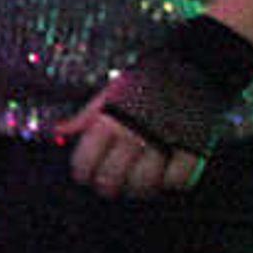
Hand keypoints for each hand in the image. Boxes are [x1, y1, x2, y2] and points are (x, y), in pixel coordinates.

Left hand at [57, 83, 205, 200]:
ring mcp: (165, 141)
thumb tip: (58, 132)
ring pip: (143, 184)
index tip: (86, 175)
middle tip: (112, 184)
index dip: (82, 173)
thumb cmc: (148, 80)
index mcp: (110, 119)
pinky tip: (168, 173)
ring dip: (139, 189)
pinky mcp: (195, 146)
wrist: (194, 63)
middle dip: (107, 186)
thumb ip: (85, 116)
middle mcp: (134, 132)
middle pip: (111, 180)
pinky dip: (172, 182)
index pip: (84, 163)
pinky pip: (178, 181)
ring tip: (140, 181)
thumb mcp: (111, 92)